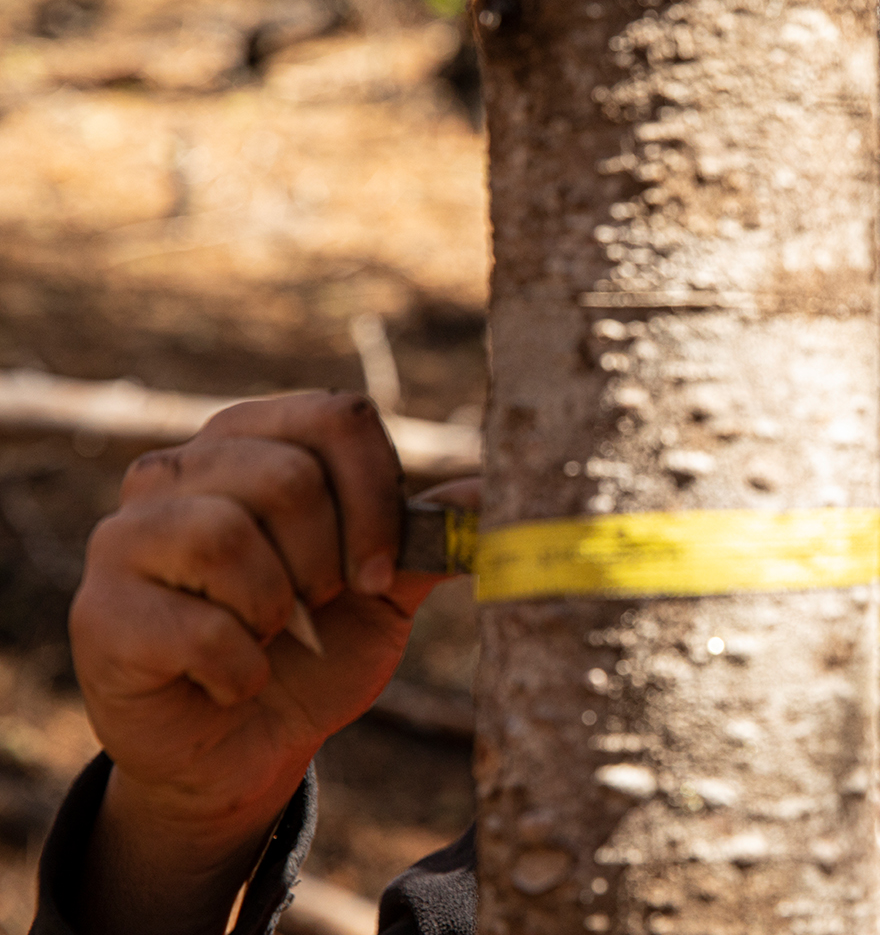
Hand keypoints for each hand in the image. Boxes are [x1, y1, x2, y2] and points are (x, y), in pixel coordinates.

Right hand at [69, 391, 469, 934]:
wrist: (246, 747)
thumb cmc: (316, 651)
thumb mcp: (387, 591)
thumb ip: (432, 535)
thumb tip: (495, 491)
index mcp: (253, 441)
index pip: (334, 416)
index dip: (377, 496)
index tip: (381, 572)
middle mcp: (178, 470)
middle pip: (286, 475)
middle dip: (327, 562)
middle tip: (315, 608)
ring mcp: (126, 536)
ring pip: (227, 537)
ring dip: (277, 612)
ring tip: (268, 637)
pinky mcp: (100, 610)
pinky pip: (199, 626)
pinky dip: (241, 671)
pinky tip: (233, 680)